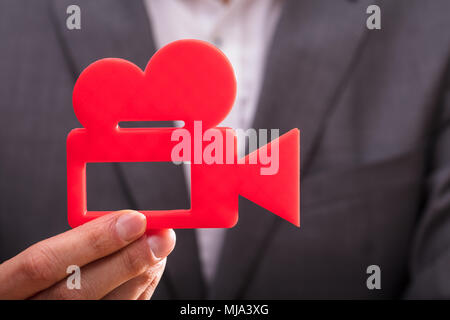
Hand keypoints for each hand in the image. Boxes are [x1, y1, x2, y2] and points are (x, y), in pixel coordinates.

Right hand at [0, 210, 174, 299]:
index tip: (135, 219)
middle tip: (162, 237)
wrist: (40, 304)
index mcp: (5, 288)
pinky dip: (140, 290)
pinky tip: (151, 270)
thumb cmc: (38, 282)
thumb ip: (76, 244)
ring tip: (161, 247)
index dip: (93, 240)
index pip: (43, 263)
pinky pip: (120, 314)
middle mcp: (27, 312)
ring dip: (140, 275)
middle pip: (77, 291)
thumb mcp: (42, 258)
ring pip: (105, 307)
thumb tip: (129, 222)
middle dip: (126, 260)